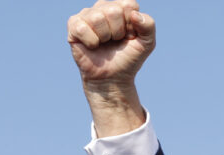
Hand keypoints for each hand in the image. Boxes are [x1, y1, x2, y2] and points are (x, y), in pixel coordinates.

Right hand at [68, 0, 154, 136]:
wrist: (113, 77)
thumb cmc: (128, 58)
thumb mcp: (147, 43)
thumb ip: (149, 25)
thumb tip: (134, 14)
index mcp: (121, 7)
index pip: (129, 5)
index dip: (131, 25)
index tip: (129, 36)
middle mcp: (103, 6)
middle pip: (113, 10)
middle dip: (117, 32)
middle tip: (115, 41)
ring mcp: (87, 15)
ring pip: (97, 18)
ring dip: (104, 37)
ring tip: (104, 43)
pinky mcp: (74, 25)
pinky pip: (82, 28)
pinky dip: (91, 42)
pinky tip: (93, 46)